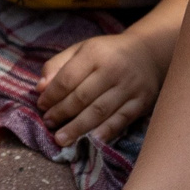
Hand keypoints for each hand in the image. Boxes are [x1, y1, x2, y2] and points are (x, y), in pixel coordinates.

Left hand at [41, 32, 161, 147]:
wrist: (148, 53)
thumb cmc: (107, 54)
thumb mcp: (81, 50)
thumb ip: (58, 65)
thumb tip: (40, 88)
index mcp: (95, 53)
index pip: (67, 78)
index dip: (52, 95)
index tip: (41, 106)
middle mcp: (114, 69)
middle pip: (82, 97)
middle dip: (62, 113)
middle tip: (49, 124)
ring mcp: (129, 87)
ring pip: (99, 111)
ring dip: (78, 127)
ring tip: (62, 139)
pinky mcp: (141, 102)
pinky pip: (121, 120)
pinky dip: (105, 132)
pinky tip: (91, 140)